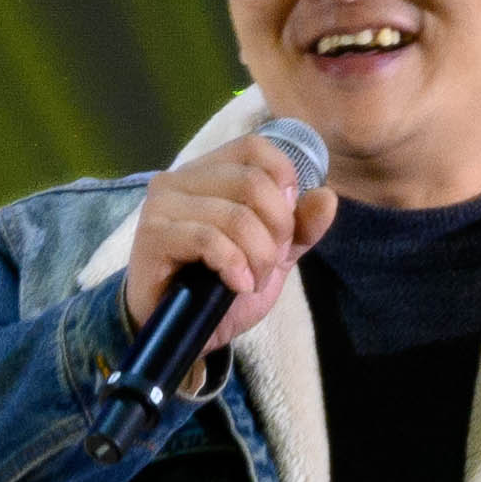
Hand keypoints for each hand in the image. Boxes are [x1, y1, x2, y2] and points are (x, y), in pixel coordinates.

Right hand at [120, 140, 338, 362]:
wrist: (181, 333)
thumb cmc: (218, 290)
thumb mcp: (271, 258)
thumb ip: (299, 227)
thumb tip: (327, 196)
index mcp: (208, 172)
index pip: (255, 148)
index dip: (283, 180)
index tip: (285, 225)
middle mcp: (180, 178)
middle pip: (253, 182)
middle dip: (276, 231)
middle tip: (268, 264)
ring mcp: (162, 204)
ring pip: (236, 216)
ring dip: (258, 258)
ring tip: (251, 282)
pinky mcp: (152, 235)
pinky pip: (209, 239)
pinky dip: (234, 266)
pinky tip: (236, 285)